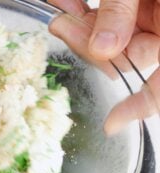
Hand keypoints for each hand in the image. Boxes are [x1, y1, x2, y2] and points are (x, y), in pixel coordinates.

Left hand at [48, 0, 159, 135]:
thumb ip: (120, 11)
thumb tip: (102, 48)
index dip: (142, 106)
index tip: (111, 124)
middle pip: (128, 54)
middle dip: (88, 46)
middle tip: (60, 27)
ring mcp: (149, 14)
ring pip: (113, 38)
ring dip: (81, 28)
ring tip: (60, 11)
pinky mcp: (135, 5)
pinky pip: (109, 20)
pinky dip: (87, 17)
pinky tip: (65, 4)